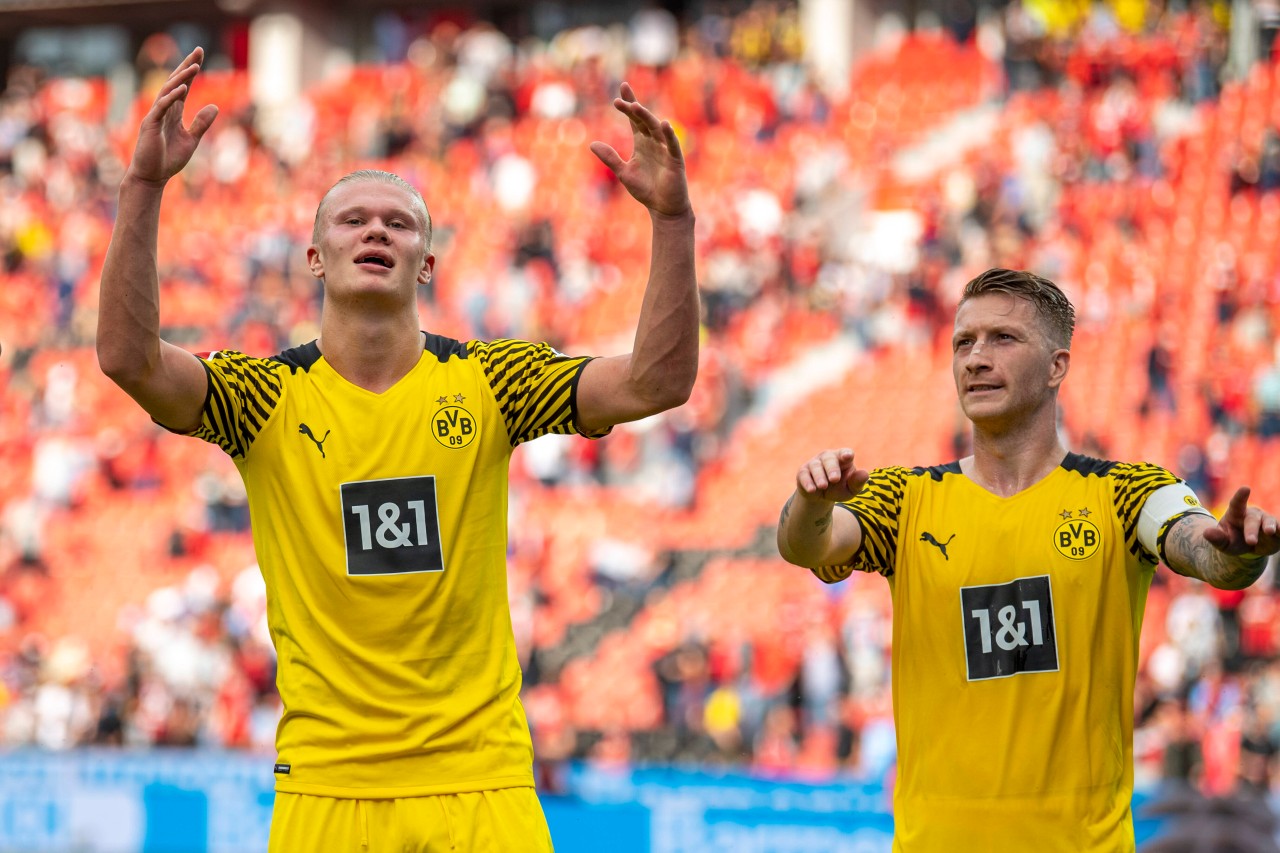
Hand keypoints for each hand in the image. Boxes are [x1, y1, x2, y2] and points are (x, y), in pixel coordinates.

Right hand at [128, 47, 218, 186]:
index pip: (183, 85)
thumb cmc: (168, 159)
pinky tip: (183, 88)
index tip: (200, 55)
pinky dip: (172, 97)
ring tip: (194, 66)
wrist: (152, 176)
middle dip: (186, 66)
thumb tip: (215, 106)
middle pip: (175, 82)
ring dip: (181, 78)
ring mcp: (155, 116)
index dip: (191, 70)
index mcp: (173, 112)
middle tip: (198, 50)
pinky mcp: (150, 125)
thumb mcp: (192, 140)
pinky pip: (161, 107)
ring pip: (168, 91)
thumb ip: (202, 123)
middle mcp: (163, 109)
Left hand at [590, 83, 690, 217]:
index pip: (634, 120)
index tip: (621, 89)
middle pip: (643, 120)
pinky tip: (663, 124)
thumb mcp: (623, 172)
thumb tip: (591, 144)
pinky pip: (672, 144)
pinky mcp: (675, 159)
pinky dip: (668, 134)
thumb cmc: (646, 190)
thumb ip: (610, 158)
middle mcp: (654, 142)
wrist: (662, 207)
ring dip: (646, 117)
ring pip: (655, 129)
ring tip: (635, 107)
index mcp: (642, 143)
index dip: (629, 104)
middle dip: (633, 109)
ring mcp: (665, 149)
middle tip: (621, 99)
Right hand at [796, 448, 869, 502]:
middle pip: (829, 459)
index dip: (846, 454)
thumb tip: (865, 474)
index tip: (847, 456)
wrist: (821, 497)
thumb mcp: (850, 489)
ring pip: (816, 466)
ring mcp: (814, 463)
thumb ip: (857, 482)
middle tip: (835, 479)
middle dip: (832, 468)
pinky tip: (812, 490)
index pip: (845, 453)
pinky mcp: (803, 472)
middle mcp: (828, 458)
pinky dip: (808, 482)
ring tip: (823, 486)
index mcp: (842, 458)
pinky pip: (804, 475)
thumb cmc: (840, 489)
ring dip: (820, 476)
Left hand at [1203, 486, 1279, 557]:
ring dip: (1270, 526)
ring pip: (1269, 522)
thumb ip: (1216, 538)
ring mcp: (1266, 521)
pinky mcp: (1278, 531)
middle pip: (1252, 520)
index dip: (1241, 496)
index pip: (1237, 503)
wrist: (1247, 548)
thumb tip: (1206, 533)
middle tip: (1251, 541)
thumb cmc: (1232, 540)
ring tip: (1269, 532)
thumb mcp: (1222, 542)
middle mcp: (1253, 515)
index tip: (1245, 488)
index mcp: (1236, 514)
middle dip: (1251, 530)